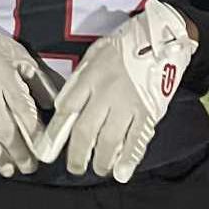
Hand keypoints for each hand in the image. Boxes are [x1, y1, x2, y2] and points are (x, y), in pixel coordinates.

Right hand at [0, 2, 58, 179]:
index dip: (34, 136)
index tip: (44, 152)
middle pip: (4, 129)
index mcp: (4, 76)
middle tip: (30, 167)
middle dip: (20, 153)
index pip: (23, 112)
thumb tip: (55, 107)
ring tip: (10, 171)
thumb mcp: (19, 56)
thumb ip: (39, 81)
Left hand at [35, 0, 196, 183]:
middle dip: (78, 156)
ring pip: (110, 140)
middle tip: (76, 168)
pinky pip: (137, 139)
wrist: (162, 35)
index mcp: (90, 77)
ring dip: (102, 160)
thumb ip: (80, 80)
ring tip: (100, 169)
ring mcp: (128, 102)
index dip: (55, 135)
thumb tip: (66, 106)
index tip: (46, 153)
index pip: (66, 110)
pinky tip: (122, 172)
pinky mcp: (149, 110)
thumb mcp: (95, 54)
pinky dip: (129, 159)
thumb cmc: (126, 44)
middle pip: (86, 132)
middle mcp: (106, 92)